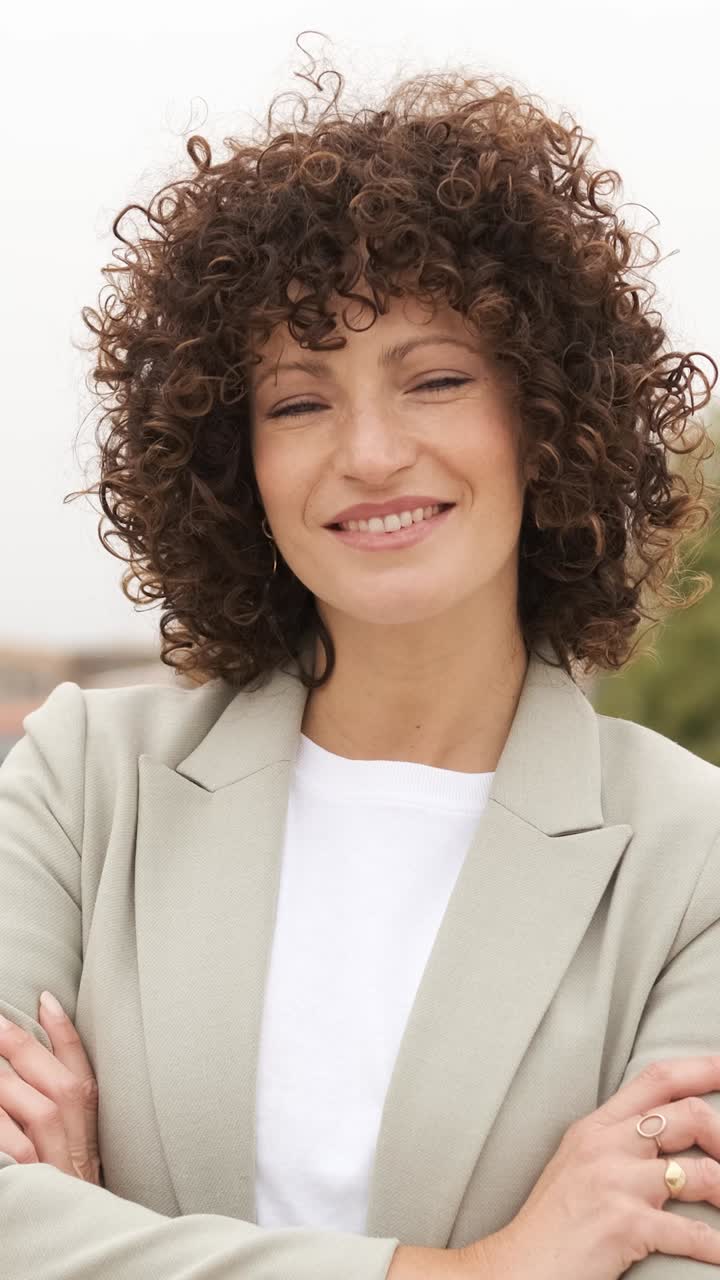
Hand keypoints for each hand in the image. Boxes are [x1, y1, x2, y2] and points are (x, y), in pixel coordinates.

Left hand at [0, 992, 101, 1184]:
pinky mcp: (41, 1190)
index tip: (45, 999)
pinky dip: (4, 1131)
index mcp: (88, 1133)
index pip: (82, 1074)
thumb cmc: (59, 1190)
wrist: (66, 1258)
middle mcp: (82, 1150)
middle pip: (63, 1088)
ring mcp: (61, 1171)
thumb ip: (53, 1105)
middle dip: (27, 1050)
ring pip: (43, 1115)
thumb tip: (28, 1057)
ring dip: (9, 1084)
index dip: (65, 1034)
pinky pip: (20, 1154)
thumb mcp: (64, 1149)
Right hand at [464, 1056, 719, 1279]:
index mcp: (596, 1126)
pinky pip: (690, 1232)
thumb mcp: (577, 1162)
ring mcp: (615, 1182)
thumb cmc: (551, 1223)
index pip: (655, 1080)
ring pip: (698, 1172)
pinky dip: (715, 1246)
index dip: (699, 1068)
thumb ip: (615, 1141)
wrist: (518, 1265)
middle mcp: (607, 1145)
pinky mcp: (624, 1224)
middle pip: (686, 1115)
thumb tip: (662, 1136)